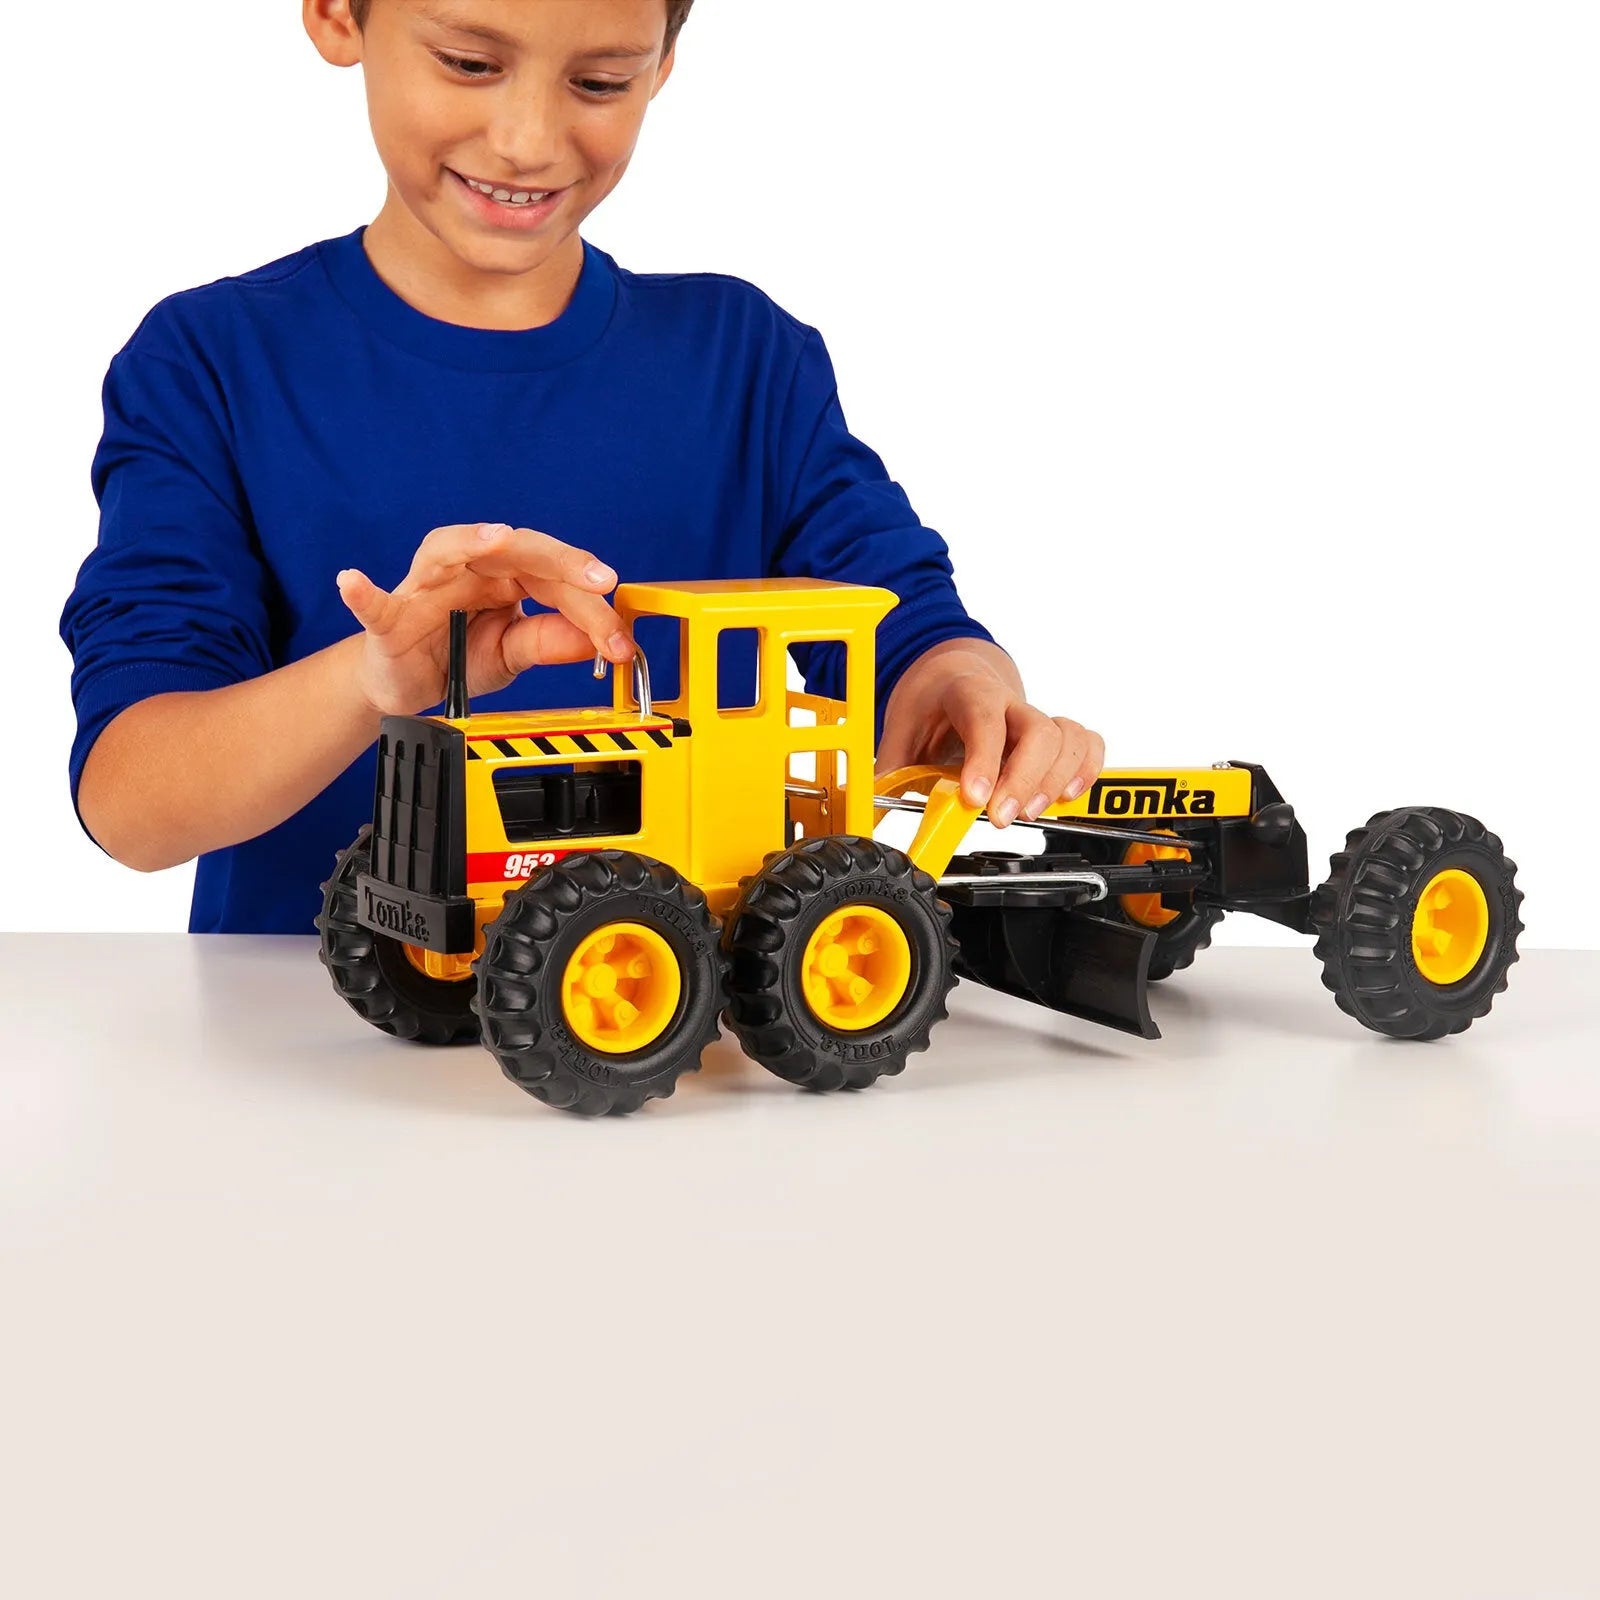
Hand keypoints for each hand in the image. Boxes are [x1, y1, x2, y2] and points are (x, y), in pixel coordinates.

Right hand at [336, 522, 633, 717]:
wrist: (405, 684)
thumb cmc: (457, 656)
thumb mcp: (512, 655)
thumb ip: (548, 643)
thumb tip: (595, 640)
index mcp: (506, 577)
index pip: (556, 580)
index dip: (593, 608)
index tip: (621, 640)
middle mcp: (469, 569)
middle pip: (516, 550)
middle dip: (560, 561)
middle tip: (596, 578)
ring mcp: (425, 587)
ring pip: (446, 550)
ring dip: (471, 540)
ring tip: (496, 538)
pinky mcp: (388, 616)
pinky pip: (374, 603)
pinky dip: (363, 593)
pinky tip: (354, 582)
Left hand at [876, 638, 1103, 826]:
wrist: (956, 670)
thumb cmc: (931, 700)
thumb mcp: (902, 727)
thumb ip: (890, 769)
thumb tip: (868, 810)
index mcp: (966, 691)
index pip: (983, 716)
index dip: (984, 757)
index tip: (974, 797)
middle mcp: (1008, 700)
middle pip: (1038, 730)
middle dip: (1023, 780)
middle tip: (1000, 817)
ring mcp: (1035, 715)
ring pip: (1068, 737)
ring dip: (1055, 780)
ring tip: (1028, 811)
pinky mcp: (1054, 732)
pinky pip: (1087, 742)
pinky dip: (1086, 769)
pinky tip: (1065, 795)